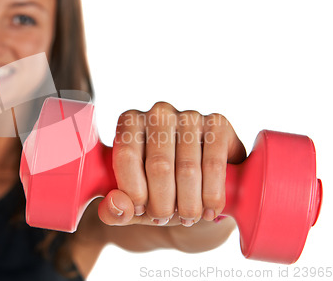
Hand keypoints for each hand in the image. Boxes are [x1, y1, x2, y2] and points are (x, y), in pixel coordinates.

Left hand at [98, 102, 245, 226]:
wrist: (198, 183)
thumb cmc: (157, 190)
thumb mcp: (132, 203)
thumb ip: (114, 210)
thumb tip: (117, 204)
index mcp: (130, 123)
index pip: (127, 155)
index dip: (133, 189)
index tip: (140, 210)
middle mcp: (159, 113)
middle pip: (159, 165)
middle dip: (162, 203)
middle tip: (164, 219)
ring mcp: (189, 116)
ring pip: (188, 168)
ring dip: (188, 204)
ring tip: (187, 218)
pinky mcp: (217, 125)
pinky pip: (214, 164)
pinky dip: (212, 195)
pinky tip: (209, 210)